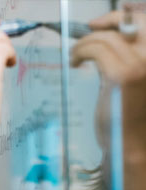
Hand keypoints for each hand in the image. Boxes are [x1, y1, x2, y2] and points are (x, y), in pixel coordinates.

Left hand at [72, 10, 145, 158]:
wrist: (133, 146)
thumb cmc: (131, 119)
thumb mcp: (132, 83)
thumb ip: (125, 61)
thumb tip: (107, 37)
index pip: (144, 23)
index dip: (120, 19)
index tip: (99, 24)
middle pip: (131, 22)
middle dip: (106, 22)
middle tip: (87, 32)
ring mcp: (142, 65)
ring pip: (107, 37)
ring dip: (85, 42)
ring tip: (76, 56)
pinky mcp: (122, 76)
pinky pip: (96, 50)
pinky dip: (81, 51)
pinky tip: (75, 62)